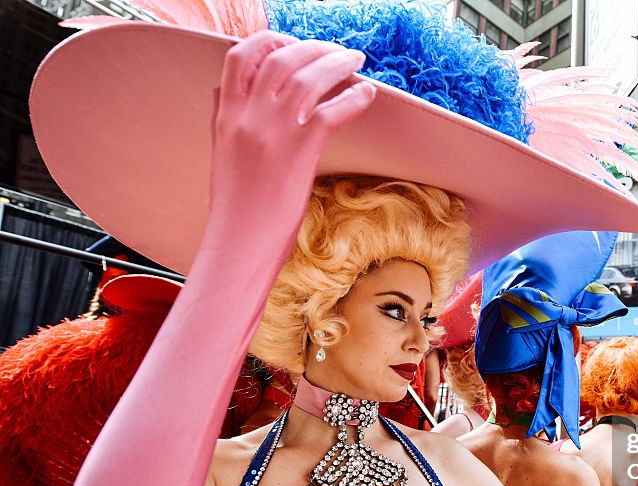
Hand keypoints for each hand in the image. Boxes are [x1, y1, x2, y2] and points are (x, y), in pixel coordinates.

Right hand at [207, 31, 375, 241]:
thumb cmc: (236, 206)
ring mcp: (274, 132)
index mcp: (227, 115)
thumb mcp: (221, 153)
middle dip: (312, 48)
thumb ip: (223, 119)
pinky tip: (366, 94)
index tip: (289, 43)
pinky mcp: (300, 151)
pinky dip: (353, 97)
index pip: (239, 57)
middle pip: (281, 59)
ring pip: (308, 77)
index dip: (267, 41)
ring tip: (355, 61)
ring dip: (336, 63)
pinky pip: (331, 111)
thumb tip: (223, 94)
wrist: (239, 241)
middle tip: (334, 50)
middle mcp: (248, 116)